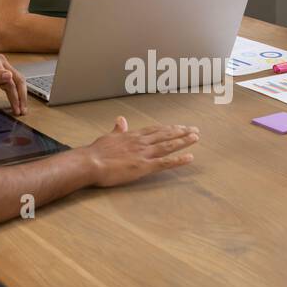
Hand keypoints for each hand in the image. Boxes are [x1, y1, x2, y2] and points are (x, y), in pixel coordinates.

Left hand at [0, 55, 27, 114]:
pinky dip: (14, 90)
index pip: (12, 82)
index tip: (17, 110)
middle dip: (22, 96)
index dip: (16, 97)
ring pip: (16, 80)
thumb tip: (9, 76)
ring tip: (20, 108)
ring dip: (20, 94)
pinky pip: (10, 80)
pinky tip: (14, 99)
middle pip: (18, 80)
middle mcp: (1, 62)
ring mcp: (0, 65)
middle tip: (23, 111)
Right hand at [84, 116, 198, 186]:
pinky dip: (178, 159)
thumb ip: (117, 129)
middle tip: (194, 129)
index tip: (179, 126)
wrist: (90, 162)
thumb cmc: (96, 152)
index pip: (155, 130)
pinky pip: (165, 162)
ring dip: (183, 141)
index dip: (169, 128)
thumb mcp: (108, 137)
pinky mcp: (144, 167)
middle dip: (181, 132)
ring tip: (196, 137)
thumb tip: (120, 119)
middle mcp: (141, 142)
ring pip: (168, 145)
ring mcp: (144, 154)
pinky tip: (189, 157)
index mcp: (133, 136)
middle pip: (165, 135)